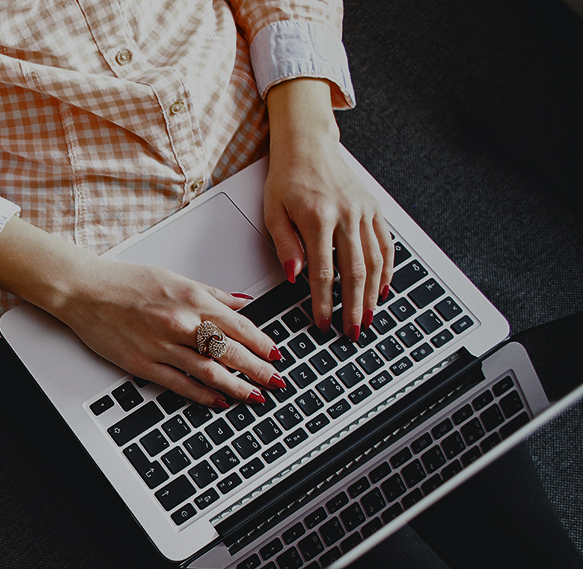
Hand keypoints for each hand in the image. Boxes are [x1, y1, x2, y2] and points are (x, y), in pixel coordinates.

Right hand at [0, 217, 284, 406]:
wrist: (85, 291)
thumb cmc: (126, 282)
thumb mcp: (175, 278)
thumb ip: (212, 294)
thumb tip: (242, 303)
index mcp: (191, 298)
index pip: (238, 325)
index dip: (262, 343)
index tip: (276, 355)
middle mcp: (180, 322)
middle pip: (229, 351)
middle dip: (258, 370)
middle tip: (277, 382)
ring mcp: (162, 346)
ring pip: (209, 371)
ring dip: (237, 386)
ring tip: (255, 397)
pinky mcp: (143, 364)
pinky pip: (180, 384)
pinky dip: (203, 394)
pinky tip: (219, 401)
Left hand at [264, 79, 393, 340]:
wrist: (308, 144)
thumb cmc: (287, 177)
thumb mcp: (273, 211)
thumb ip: (285, 245)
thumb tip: (294, 277)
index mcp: (318, 218)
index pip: (323, 272)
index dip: (324, 302)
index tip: (323, 322)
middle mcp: (346, 215)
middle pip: (354, 272)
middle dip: (354, 307)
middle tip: (353, 331)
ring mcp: (363, 211)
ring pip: (375, 261)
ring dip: (373, 294)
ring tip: (369, 317)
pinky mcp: (374, 208)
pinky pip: (385, 244)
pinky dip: (387, 269)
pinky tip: (383, 288)